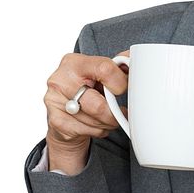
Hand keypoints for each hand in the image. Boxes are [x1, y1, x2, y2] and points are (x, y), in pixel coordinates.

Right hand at [43, 51, 130, 170]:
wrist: (61, 111)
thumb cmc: (85, 89)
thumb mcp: (99, 73)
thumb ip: (118, 65)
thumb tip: (138, 61)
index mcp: (73, 62)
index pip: (105, 69)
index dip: (121, 83)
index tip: (123, 89)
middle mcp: (60, 80)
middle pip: (100, 105)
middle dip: (115, 113)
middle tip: (120, 112)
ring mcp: (55, 101)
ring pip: (96, 120)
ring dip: (108, 123)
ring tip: (106, 117)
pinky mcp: (56, 121)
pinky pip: (89, 131)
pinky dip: (99, 130)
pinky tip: (95, 123)